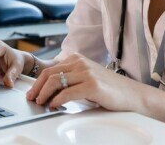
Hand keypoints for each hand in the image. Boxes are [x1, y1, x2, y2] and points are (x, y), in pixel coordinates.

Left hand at [26, 53, 147, 110]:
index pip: (50, 69)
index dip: (38, 82)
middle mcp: (80, 62)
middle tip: (32, 99)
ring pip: (56, 81)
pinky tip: (55, 106)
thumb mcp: (86, 78)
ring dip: (44, 94)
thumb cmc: (109, 89)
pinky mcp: (92, 85)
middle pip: (49, 74)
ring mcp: (86, 72)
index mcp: (77, 59)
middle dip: (37, 88)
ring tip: (42, 103)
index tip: (32, 92)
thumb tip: (50, 90)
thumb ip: (71, 79)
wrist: (132, 94)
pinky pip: (68, 93)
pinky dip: (57, 100)